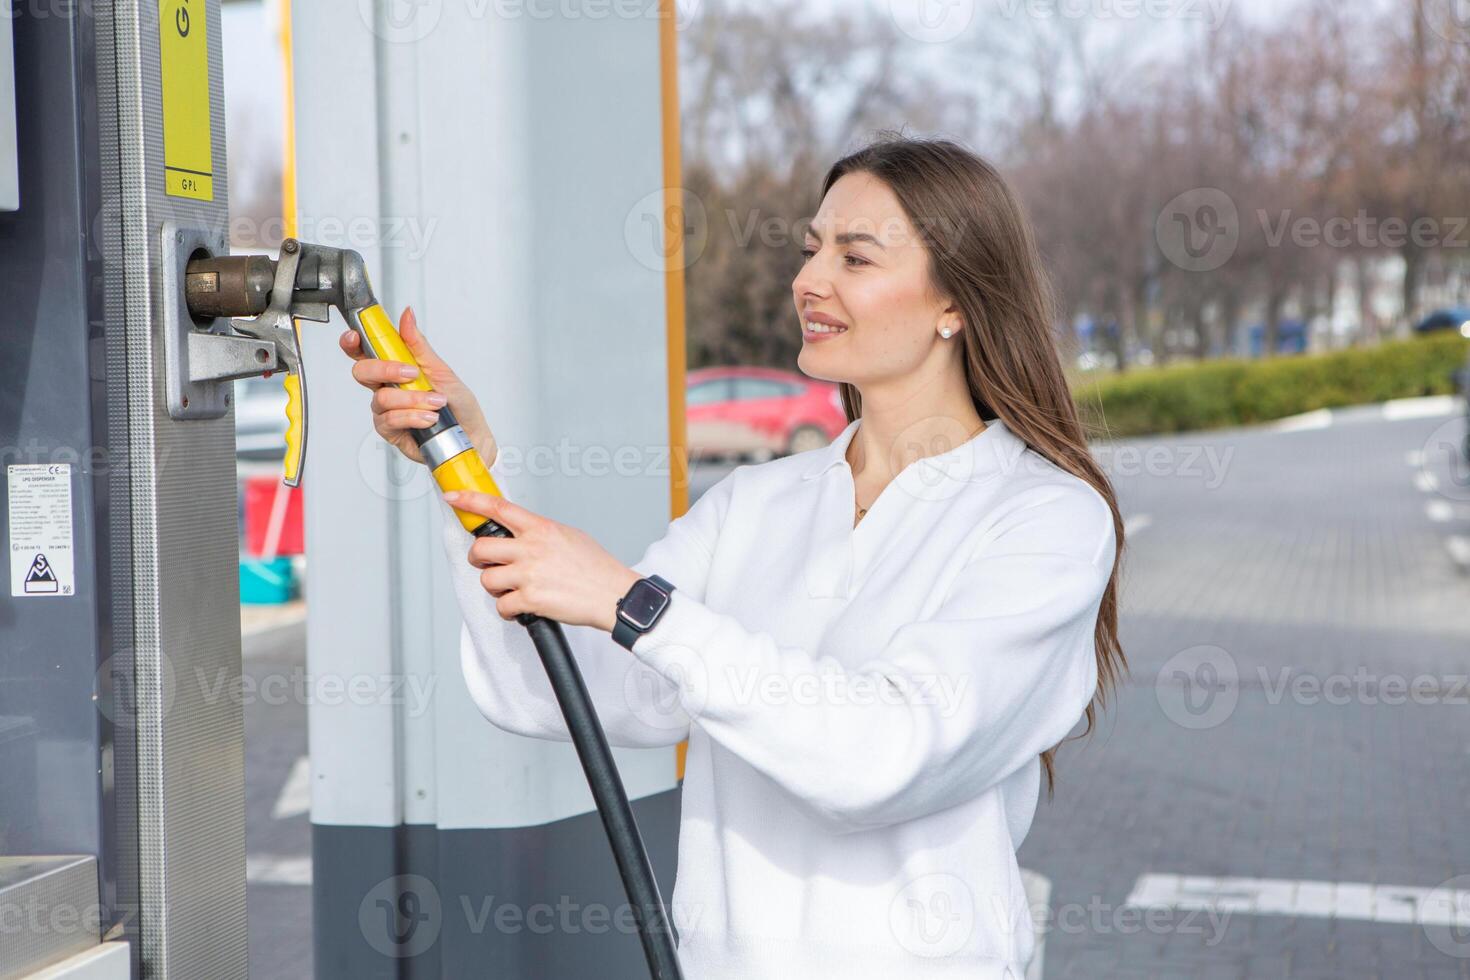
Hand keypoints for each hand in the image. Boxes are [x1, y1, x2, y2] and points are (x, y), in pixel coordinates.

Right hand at [338, 306, 497, 466]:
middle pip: (362, 372)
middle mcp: (386, 387)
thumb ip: (418, 344)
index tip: (355, 336)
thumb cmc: (457, 403)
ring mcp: (386, 410)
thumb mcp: (440, 368)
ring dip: (412, 399)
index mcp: (394, 367)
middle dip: (386, 370)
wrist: (470, 433)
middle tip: (412, 373)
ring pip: (381, 398)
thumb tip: (407, 315)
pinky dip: (413, 416)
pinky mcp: (390, 431)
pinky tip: (429, 418)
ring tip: (435, 402)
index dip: (353, 343)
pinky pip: (390, 420)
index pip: (365, 351)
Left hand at [449, 490, 641, 632]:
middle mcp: (531, 548)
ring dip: (495, 588)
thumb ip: (540, 533)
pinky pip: (502, 606)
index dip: (470, 501)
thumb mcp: (569, 535)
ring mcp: (529, 574)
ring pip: (487, 579)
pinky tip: (521, 608)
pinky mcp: (530, 599)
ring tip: (512, 590)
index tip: (453, 497)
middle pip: (481, 548)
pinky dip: (508, 610)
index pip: (498, 507)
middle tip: (489, 564)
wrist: (613, 594)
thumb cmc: (596, 568)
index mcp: (540, 528)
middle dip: (479, 559)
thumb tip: (521, 534)